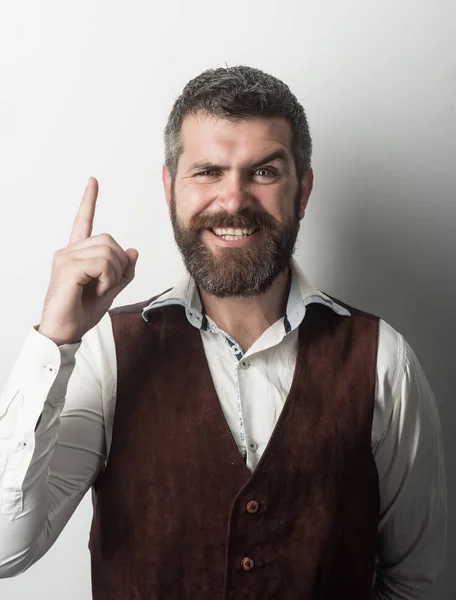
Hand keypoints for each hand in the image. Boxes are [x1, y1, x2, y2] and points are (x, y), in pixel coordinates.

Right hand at [38, 177, 138, 344]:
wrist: (64, 332)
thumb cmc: (82, 312)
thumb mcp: (111, 291)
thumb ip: (123, 271)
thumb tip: (133, 250)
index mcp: (77, 254)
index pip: (83, 222)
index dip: (89, 201)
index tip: (93, 181)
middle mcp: (69, 251)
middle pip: (109, 241)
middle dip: (118, 264)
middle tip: (107, 286)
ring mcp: (66, 258)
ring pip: (108, 252)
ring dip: (113, 274)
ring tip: (99, 290)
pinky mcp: (68, 268)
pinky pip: (101, 264)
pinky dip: (107, 280)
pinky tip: (96, 291)